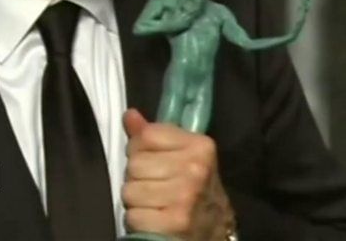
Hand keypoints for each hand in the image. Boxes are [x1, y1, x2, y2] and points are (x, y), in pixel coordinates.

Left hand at [122, 109, 234, 239]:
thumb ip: (154, 135)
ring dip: (136, 201)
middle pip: (134, 164)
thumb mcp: (183, 156)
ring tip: (155, 203)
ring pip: (129, 190)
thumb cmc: (196, 189)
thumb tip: (129, 115)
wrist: (216, 230)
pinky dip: (139, 221)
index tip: (154, 162)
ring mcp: (185, 197)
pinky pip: (133, 216)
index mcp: (199, 146)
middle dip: (138, 177)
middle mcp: (195, 169)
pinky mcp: (174, 223)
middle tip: (156, 187)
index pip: (145, 136)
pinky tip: (155, 219)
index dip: (141, 150)